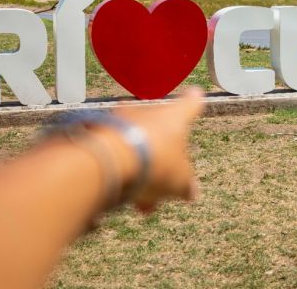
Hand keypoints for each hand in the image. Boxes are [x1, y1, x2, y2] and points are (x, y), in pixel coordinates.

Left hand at [102, 87, 203, 212]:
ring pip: (138, 144)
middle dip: (163, 159)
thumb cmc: (154, 162)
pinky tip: (123, 193)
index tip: (196, 96)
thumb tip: (190, 191)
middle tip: (166, 185)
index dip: (194, 103)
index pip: (190, 105)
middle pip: (161, 131)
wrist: (111, 160)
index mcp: (175, 116)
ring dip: (142, 170)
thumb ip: (186, 184)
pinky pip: (117, 151)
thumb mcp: (179, 181)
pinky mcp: (100, 129)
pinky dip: (122, 170)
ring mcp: (123, 118)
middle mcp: (149, 110)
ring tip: (142, 201)